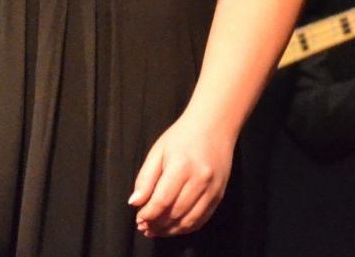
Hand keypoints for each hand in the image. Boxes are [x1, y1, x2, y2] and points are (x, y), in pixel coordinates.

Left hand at [128, 114, 233, 237]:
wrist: (214, 124)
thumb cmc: (183, 136)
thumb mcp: (158, 150)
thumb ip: (145, 177)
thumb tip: (135, 203)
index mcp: (181, 166)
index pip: (161, 201)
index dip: (148, 215)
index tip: (139, 219)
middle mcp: (200, 179)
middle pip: (174, 214)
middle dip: (157, 225)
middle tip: (145, 227)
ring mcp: (212, 188)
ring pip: (188, 221)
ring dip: (170, 230)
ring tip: (157, 230)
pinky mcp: (219, 194)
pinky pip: (202, 219)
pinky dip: (186, 227)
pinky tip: (174, 225)